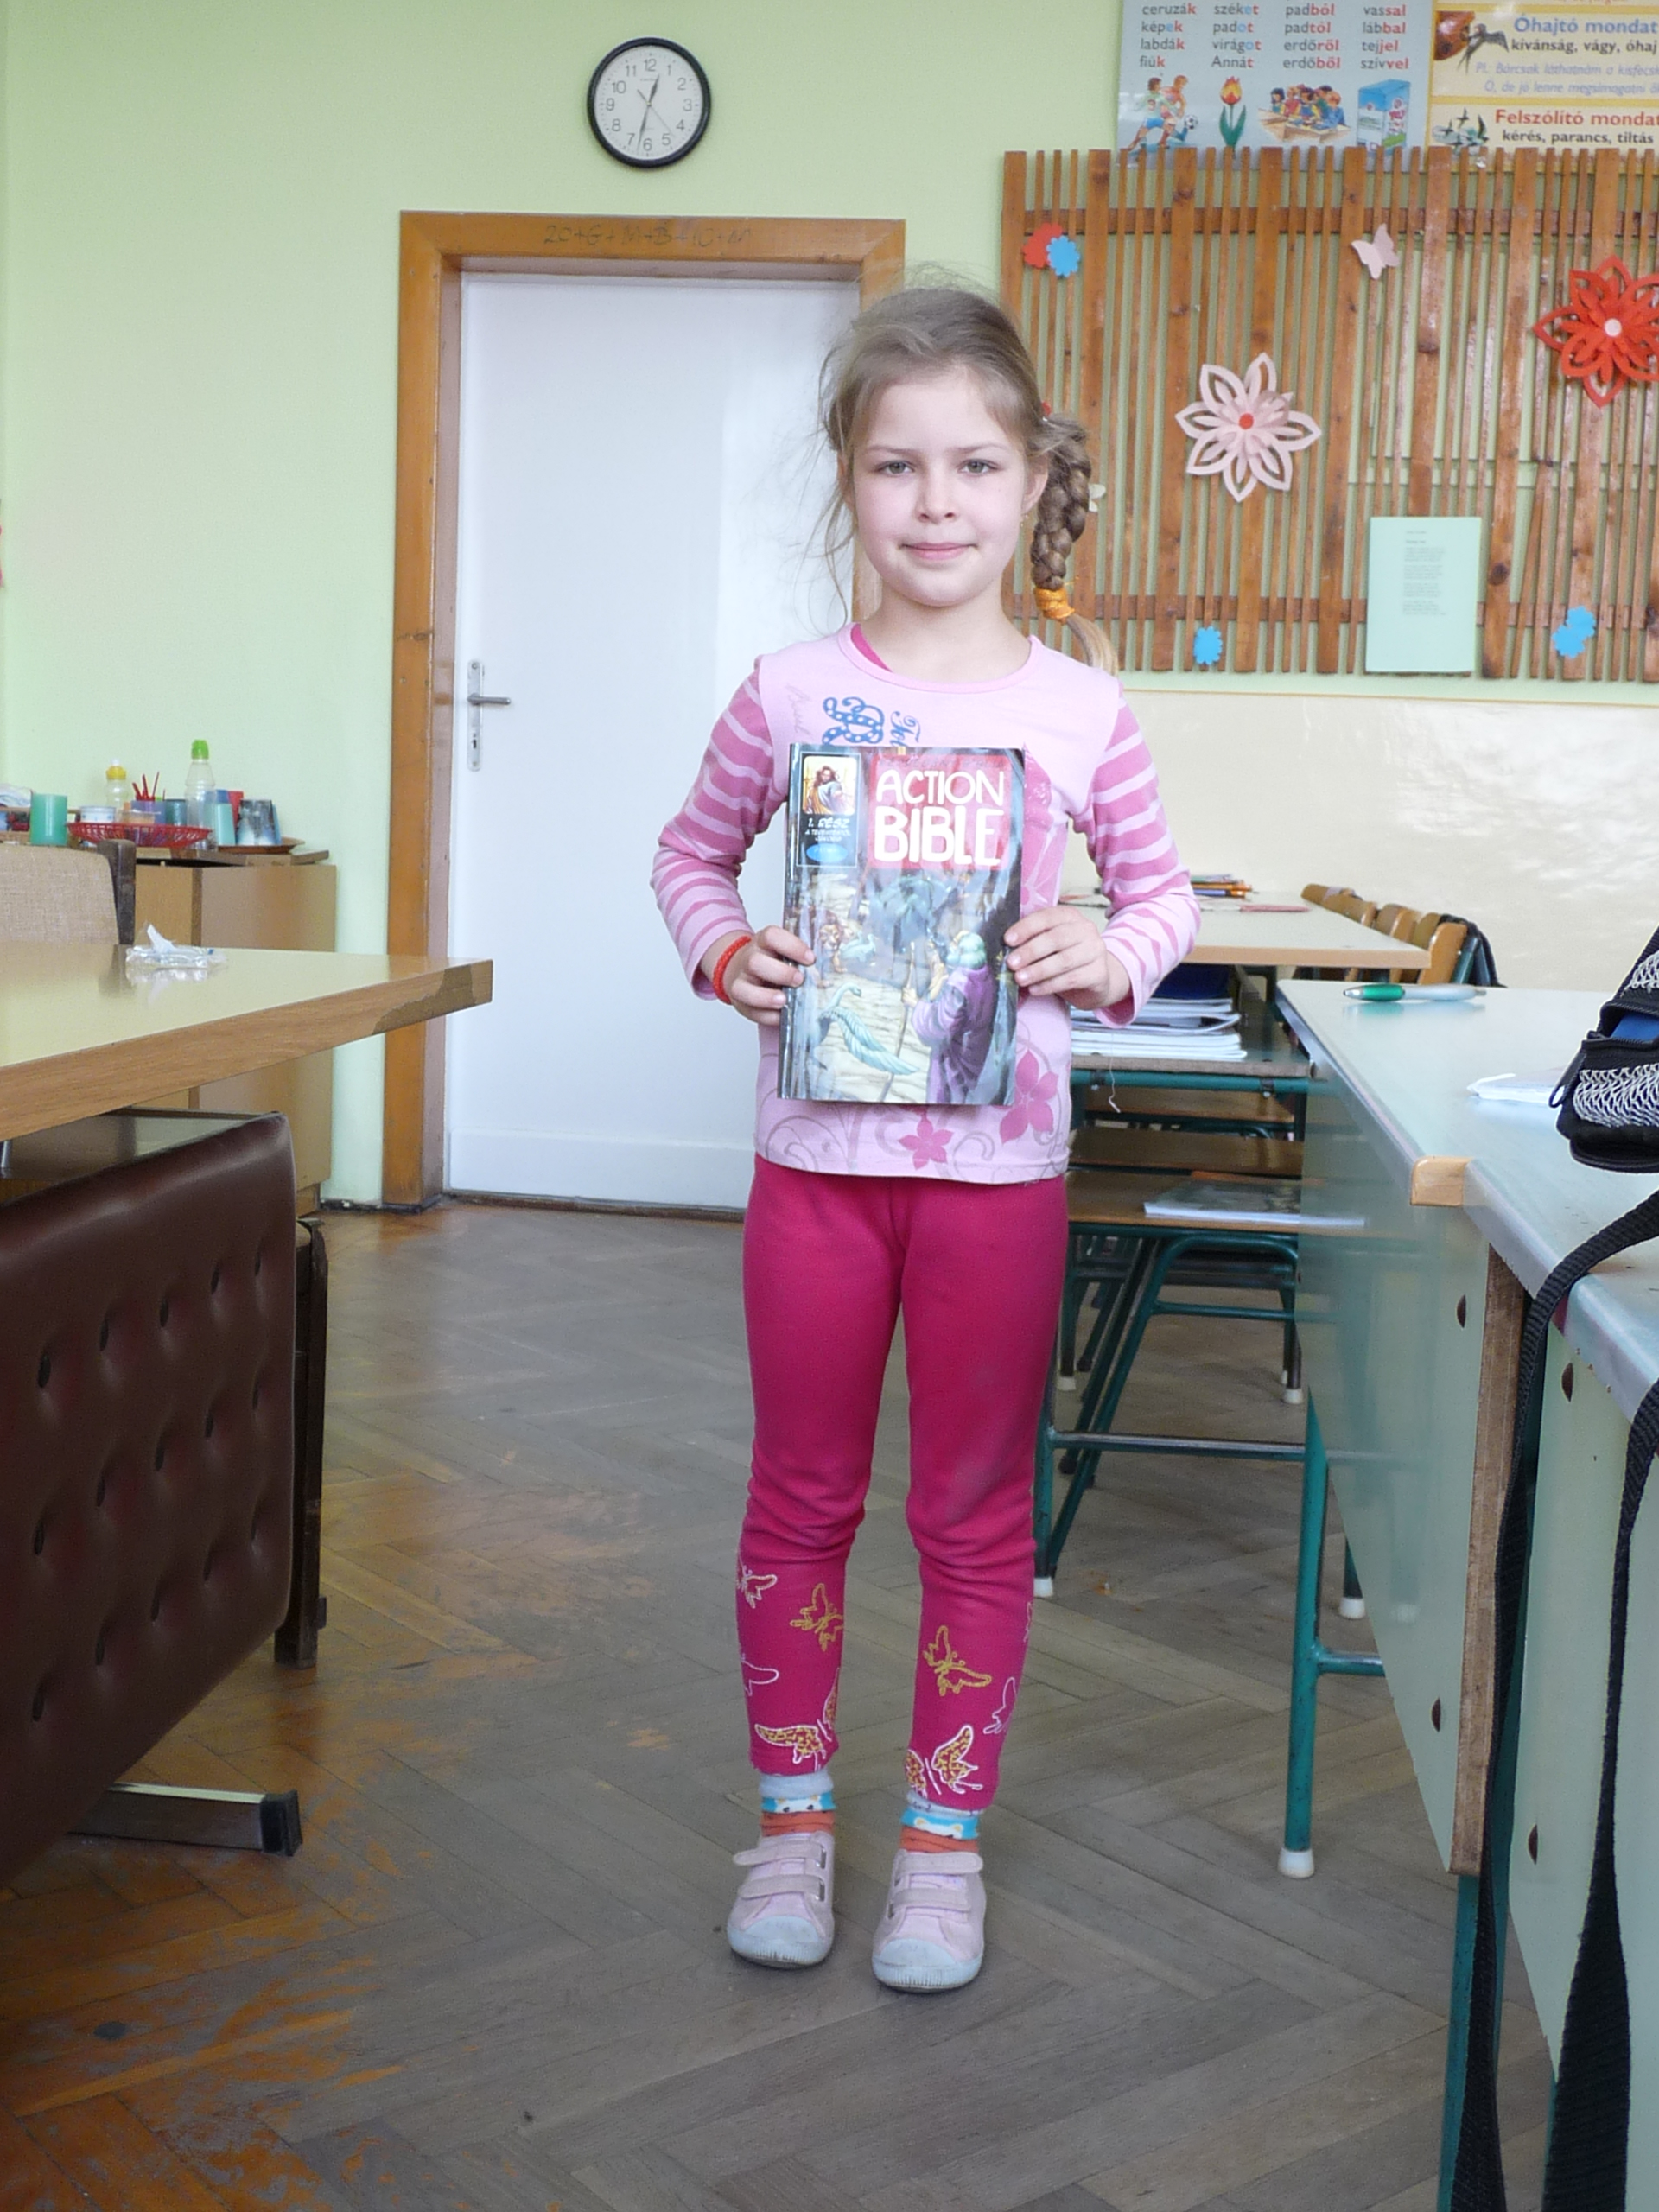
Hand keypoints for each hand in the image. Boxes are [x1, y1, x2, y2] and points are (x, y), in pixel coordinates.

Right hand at [707, 925, 812, 1026]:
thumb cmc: (770, 962)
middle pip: (756, 962)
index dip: (792, 946)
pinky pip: (750, 1010)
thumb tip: (824, 971)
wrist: (742, 970)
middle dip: (780, 973)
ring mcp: (740, 981)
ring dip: (767, 997)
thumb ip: (799, 958)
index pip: (772, 936)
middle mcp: (748, 959)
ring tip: (785, 1001)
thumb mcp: (781, 951)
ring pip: (744, 989)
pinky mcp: (739, 1002)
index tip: (811, 959)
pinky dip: (767, 1016)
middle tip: (799, 981)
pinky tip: (781, 1016)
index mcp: (762, 943)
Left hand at [1005, 906, 1130, 1009]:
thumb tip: (1006, 949)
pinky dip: (1050, 985)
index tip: (1008, 940)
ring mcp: (1096, 951)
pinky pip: (1072, 979)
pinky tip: (1035, 989)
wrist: (1095, 977)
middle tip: (1011, 963)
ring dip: (1038, 970)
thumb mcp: (1050, 944)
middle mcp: (1086, 930)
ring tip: (1020, 979)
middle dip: (1030, 951)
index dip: (1026, 927)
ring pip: (1064, 960)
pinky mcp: (1099, 973)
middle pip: (1056, 938)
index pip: (1047, 917)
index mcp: (1070, 916)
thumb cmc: (1065, 957)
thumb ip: (1033, 941)